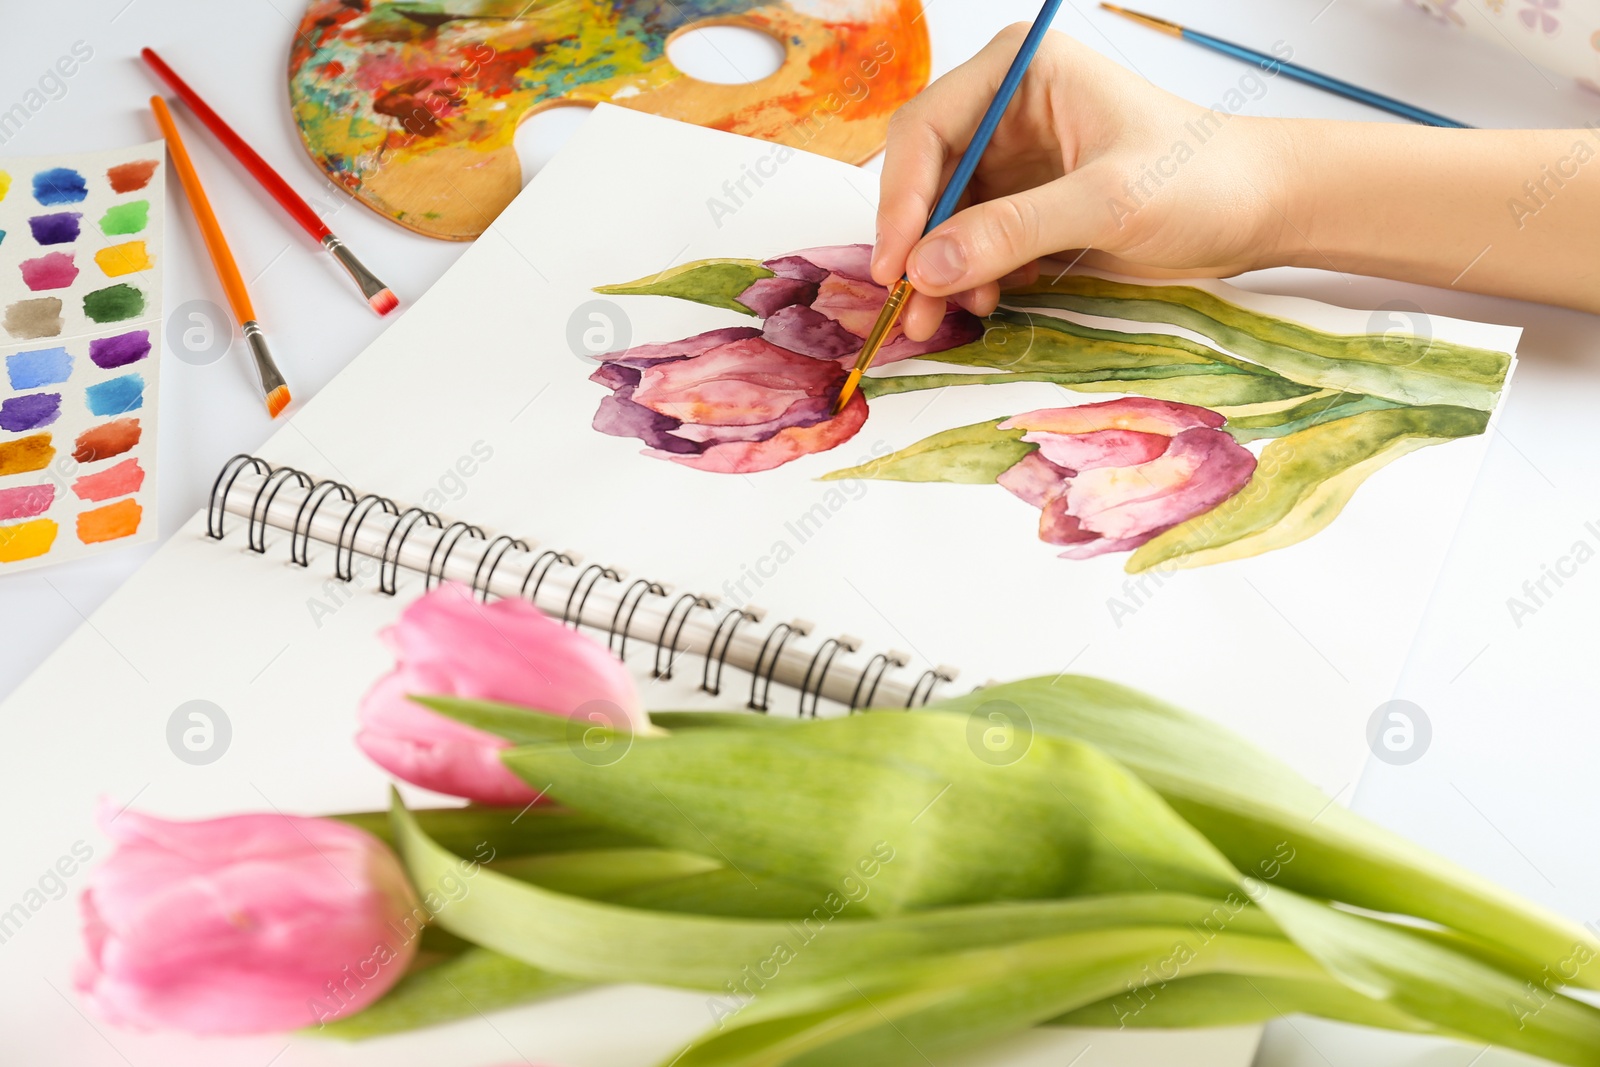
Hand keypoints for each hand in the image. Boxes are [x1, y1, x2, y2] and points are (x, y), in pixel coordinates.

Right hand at [872, 27, 1293, 339]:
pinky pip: (971, 242)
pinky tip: (985, 301)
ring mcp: (1013, 160)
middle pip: (924, 174)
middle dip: (915, 241)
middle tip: (910, 303)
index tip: (897, 262)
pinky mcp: (1026, 205)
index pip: (927, 129)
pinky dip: (966, 277)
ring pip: (941, 216)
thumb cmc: (1205, 179)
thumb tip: (928, 265)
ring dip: (936, 269)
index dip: (902, 198)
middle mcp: (1006, 110)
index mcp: (1021, 73)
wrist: (1260, 211)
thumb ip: (1015, 229)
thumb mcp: (1108, 202)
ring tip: (943, 317)